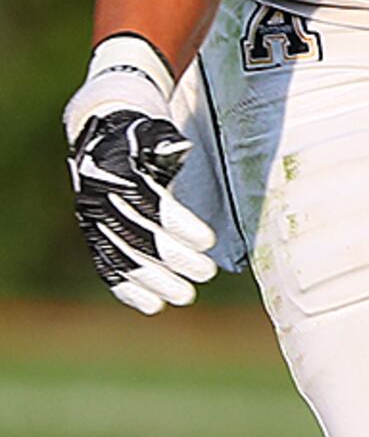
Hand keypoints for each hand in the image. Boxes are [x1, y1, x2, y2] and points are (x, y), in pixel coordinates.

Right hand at [63, 37, 213, 313]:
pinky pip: (106, 265)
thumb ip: (165, 143)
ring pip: (121, 256)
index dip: (178, 225)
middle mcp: (99, 198)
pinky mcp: (93, 233)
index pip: (148, 204)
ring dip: (153, 280)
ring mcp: (93, 219)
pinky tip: (151, 306)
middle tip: (207, 274)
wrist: (100, 133)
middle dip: (173, 258)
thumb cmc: (139, 133)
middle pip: (136, 236)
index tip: (208, 242)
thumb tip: (180, 147)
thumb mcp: (153, 131)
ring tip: (185, 296)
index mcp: (116, 172)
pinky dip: (128, 287)